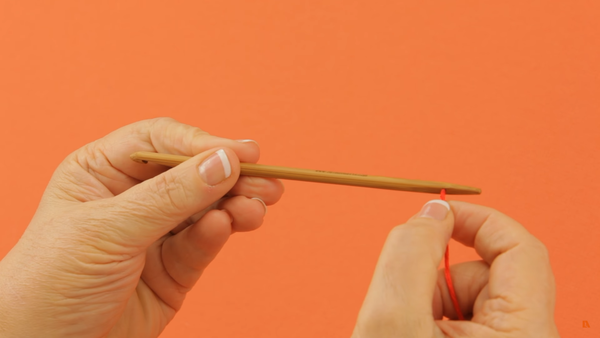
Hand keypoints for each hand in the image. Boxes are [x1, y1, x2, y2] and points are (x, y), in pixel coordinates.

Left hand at [0, 118, 283, 337]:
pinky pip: (203, 243)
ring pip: (206, 208)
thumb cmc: (50, 283)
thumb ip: (170, 196)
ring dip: (236, 205)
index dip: (203, 143)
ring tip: (257, 209)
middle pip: (191, 173)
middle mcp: (131, 198)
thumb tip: (224, 162)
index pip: (161, 143)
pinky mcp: (173, 269)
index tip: (243, 153)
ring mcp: (154, 234)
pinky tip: (228, 226)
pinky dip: (219, 232)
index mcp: (102, 172)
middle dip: (230, 175)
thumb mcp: (107, 229)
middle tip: (268, 181)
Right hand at [352, 200, 559, 337]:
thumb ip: (409, 254)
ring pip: (467, 298)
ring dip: (425, 303)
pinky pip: (457, 321)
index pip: (519, 248)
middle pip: (486, 274)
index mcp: (523, 337)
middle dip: (434, 277)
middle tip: (403, 307)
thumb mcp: (391, 322)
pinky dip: (426, 322)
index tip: (435, 212)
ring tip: (403, 335)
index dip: (476, 219)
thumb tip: (432, 212)